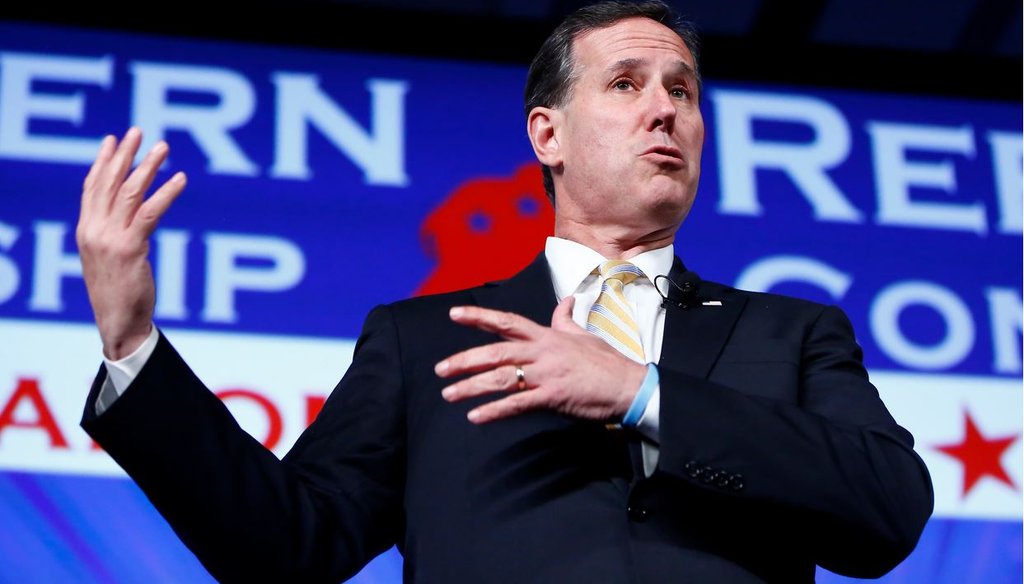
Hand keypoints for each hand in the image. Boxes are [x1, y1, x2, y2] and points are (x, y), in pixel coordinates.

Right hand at [76, 127, 186, 359]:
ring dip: (147, 167)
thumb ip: (111, 234)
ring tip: (163, 147)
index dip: (103, 162)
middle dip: (125, 155)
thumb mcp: (107, 258)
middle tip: (139, 131)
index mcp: (86, 230)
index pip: (92, 188)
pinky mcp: (130, 248)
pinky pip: (149, 212)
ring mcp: (109, 238)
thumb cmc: (118, 293)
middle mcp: (93, 230)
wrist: (118, 322)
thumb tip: (125, 216)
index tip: (113, 140)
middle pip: (109, 183)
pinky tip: (180, 179)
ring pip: (129, 192)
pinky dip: (166, 193)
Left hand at [436, 297, 646, 423]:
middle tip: (440, 369)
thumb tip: (565, 300)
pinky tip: (476, 417)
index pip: (507, 322)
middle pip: (496, 351)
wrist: (629, 385)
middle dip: (465, 359)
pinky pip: (518, 404)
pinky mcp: (553, 396)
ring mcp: (547, 374)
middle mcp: (543, 351)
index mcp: (547, 336)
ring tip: (449, 394)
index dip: (479, 317)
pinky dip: (495, 411)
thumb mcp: (584, 334)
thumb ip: (566, 319)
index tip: (454, 314)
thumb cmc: (607, 362)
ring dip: (472, 386)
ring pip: (502, 377)